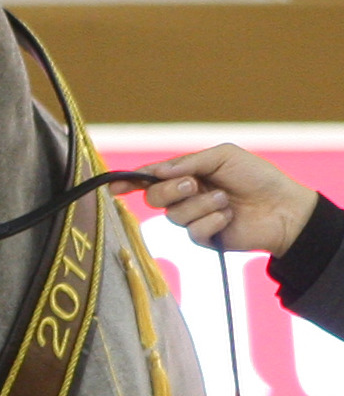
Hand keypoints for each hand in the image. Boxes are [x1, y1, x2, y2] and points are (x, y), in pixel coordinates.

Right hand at [140, 145, 318, 253]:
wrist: (282, 208)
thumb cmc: (256, 177)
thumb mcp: (222, 157)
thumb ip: (188, 162)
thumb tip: (158, 171)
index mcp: (188, 174)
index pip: (151, 177)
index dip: (129, 181)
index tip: (113, 186)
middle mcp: (186, 196)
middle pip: (154, 197)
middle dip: (170, 190)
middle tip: (193, 183)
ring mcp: (194, 218)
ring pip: (174, 215)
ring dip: (201, 204)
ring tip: (225, 200)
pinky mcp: (204, 238)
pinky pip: (192, 232)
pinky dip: (212, 221)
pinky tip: (228, 217)